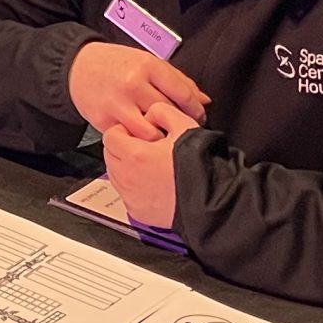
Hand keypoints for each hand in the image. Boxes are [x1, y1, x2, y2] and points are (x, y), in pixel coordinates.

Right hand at [67, 43, 207, 135]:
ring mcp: (117, 104)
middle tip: (182, 129)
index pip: (182, 93)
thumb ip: (178, 80)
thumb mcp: (147, 62)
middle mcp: (133, 84)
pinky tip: (142, 138)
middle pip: (168, 114)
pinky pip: (129, 139)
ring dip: (160, 139)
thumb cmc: (116, 64)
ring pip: (150, 133)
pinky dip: (138, 142)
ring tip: (163, 137)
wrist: (77, 67)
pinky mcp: (104, 121)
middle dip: (179, 125)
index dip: (196, 110)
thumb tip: (204, 100)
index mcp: (148, 66)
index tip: (199, 117)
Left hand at [101, 102, 194, 229]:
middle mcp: (127, 178)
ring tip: (151, 166)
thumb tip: (149, 113)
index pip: (111, 135)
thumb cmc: (199, 165)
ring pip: (115, 174)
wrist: (212, 200)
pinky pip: (126, 193)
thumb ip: (162, 111)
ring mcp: (130, 197)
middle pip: (110, 155)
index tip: (140, 134)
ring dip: (126, 167)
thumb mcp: (184, 126)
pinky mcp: (136, 211)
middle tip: (145, 148)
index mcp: (134, 155)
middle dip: (123, 148)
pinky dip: (133, 186)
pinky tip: (154, 183)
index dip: (125, 131)